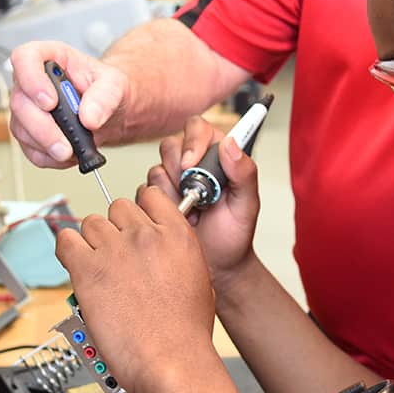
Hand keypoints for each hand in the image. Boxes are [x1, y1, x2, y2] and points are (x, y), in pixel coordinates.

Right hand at [10, 40, 127, 167]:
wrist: (110, 112)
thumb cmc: (106, 89)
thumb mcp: (115, 84)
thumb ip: (105, 96)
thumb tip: (90, 117)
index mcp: (50, 58)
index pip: (25, 58)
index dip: (31, 79)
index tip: (50, 102)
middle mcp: (32, 82)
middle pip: (20, 102)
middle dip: (42, 127)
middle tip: (65, 142)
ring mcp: (28, 109)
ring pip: (21, 129)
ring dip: (46, 145)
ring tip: (72, 150)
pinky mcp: (30, 133)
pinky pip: (30, 150)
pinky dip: (50, 157)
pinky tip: (69, 154)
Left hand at [55, 187, 217, 392]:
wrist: (171, 360)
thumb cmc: (186, 332)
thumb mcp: (199, 279)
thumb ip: (177, 253)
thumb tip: (161, 252)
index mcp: (176, 234)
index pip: (148, 195)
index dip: (138, 210)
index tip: (133, 224)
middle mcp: (145, 235)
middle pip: (117, 207)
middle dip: (115, 228)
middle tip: (116, 253)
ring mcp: (115, 249)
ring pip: (91, 222)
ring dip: (92, 241)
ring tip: (97, 266)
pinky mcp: (88, 269)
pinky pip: (65, 241)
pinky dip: (67, 250)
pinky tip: (76, 265)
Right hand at [146, 115, 261, 283]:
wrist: (217, 265)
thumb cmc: (234, 235)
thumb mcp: (247, 204)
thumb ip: (245, 173)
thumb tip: (231, 144)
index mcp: (217, 156)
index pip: (197, 127)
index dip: (192, 141)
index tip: (192, 165)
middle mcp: (193, 163)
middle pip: (171, 145)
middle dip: (179, 171)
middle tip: (193, 195)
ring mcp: (172, 180)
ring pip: (156, 169)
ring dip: (172, 192)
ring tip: (191, 211)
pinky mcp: (156, 197)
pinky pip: (145, 191)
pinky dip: (160, 206)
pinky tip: (178, 218)